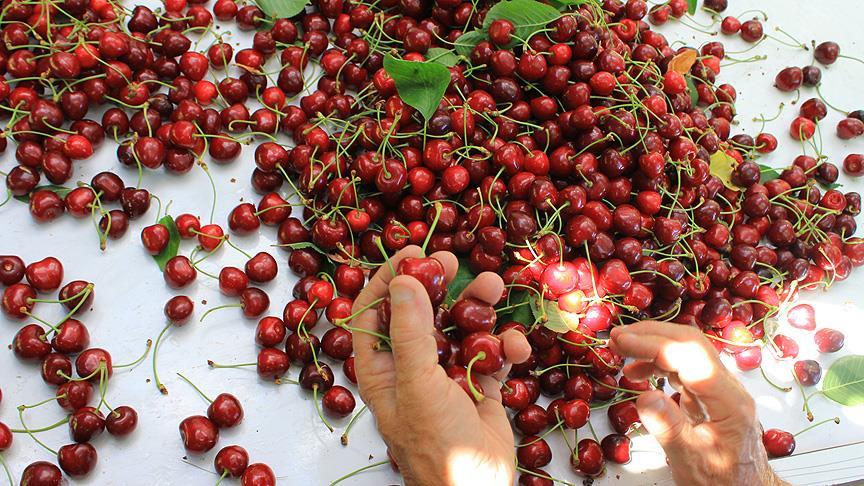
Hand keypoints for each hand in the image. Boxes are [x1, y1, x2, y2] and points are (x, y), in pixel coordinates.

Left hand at [351, 246, 530, 485]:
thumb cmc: (436, 442)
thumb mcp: (417, 383)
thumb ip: (410, 332)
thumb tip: (405, 280)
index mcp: (382, 368)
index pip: (374, 313)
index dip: (389, 280)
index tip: (412, 254)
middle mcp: (411, 368)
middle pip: (421, 313)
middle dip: (437, 286)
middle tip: (452, 261)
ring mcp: (447, 376)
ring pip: (459, 328)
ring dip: (477, 308)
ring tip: (495, 287)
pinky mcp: (480, 386)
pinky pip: (491, 353)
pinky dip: (505, 346)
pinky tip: (516, 346)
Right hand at [609, 321, 784, 485]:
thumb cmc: (722, 482)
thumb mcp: (692, 461)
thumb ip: (669, 429)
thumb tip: (644, 396)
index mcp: (729, 400)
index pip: (689, 355)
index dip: (652, 344)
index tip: (620, 342)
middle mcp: (728, 387)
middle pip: (690, 343)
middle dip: (650, 335)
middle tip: (616, 337)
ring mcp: (721, 388)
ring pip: (687, 350)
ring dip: (653, 345)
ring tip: (621, 349)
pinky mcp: (711, 394)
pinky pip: (684, 367)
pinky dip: (658, 363)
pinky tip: (638, 372)